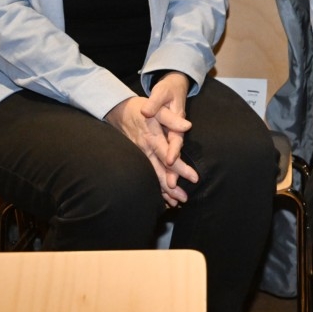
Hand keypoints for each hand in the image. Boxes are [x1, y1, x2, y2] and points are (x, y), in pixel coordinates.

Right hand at [105, 92, 197, 206]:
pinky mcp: (137, 157)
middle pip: (160, 172)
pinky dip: (154, 185)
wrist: (118, 111)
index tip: (194, 178)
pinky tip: (161, 196)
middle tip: (184, 199)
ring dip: (163, 190)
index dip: (181, 168)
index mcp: (153, 139)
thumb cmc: (141, 108)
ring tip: (175, 203)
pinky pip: (146, 173)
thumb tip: (188, 126)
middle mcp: (145, 150)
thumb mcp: (158, 109)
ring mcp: (139, 155)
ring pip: (152, 176)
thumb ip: (172, 119)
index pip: (169, 157)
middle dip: (172, 187)